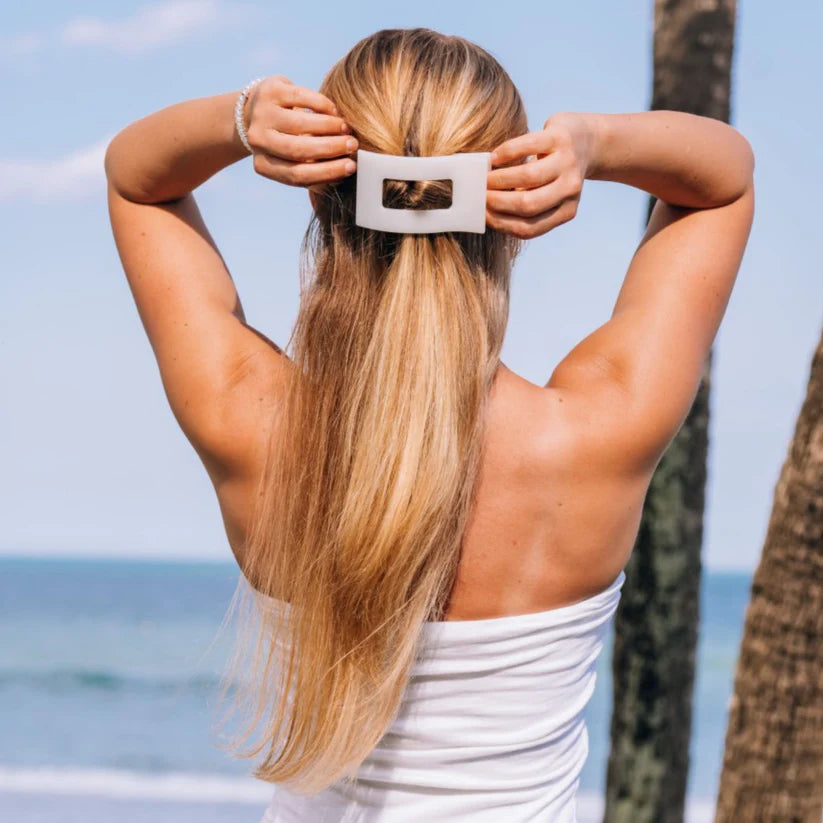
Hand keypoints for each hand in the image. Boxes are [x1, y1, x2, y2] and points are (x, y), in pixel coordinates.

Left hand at [242, 75, 358, 187]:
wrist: (256, 109)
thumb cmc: (286, 141)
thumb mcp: (292, 160)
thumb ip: (313, 170)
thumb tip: (344, 176)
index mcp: (264, 165)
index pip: (297, 175)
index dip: (327, 172)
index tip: (351, 167)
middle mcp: (258, 140)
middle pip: (299, 150)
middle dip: (331, 148)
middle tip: (353, 145)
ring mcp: (261, 114)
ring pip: (301, 123)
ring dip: (330, 126)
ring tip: (346, 129)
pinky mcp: (269, 90)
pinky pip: (302, 97)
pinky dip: (323, 105)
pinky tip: (334, 112)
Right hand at [486, 112, 597, 238]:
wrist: (586, 141)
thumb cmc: (557, 173)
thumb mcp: (550, 196)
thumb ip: (527, 205)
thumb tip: (488, 210)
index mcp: (567, 210)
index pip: (529, 227)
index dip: (501, 223)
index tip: (484, 216)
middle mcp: (571, 188)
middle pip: (527, 204)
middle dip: (497, 202)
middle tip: (481, 196)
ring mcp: (568, 162)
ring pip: (527, 177)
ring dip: (499, 179)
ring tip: (485, 179)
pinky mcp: (559, 137)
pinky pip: (527, 145)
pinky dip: (506, 153)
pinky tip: (494, 158)